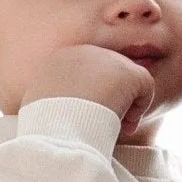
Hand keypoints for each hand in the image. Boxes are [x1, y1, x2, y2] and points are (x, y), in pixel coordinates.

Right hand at [24, 45, 158, 137]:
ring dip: (123, 104)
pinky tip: (127, 127)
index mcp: (58, 60)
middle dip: (108, 98)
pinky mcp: (128, 72)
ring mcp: (107, 59)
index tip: (84, 119)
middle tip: (103, 125)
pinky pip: (144, 86)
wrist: (56, 129)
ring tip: (117, 129)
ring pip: (125, 80)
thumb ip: (50, 101)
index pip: (84, 74)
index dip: (88, 96)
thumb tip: (55, 111)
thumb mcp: (37, 108)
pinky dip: (140, 107)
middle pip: (105, 73)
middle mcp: (84, 52)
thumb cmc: (44, 127)